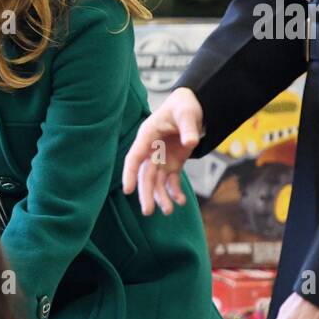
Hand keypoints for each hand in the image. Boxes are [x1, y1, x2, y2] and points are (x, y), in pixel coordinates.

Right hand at [120, 88, 203, 215]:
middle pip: (145, 175)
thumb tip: (191, 143)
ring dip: (161, 197)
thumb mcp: (187, 114)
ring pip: (156, 182)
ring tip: (168, 211)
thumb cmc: (184, 106)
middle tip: (148, 211)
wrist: (190, 107)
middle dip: (146, 193)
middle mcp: (151, 151)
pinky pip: (171, 181)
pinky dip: (175, 192)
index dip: (130, 174)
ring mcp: (161, 158)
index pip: (135, 158)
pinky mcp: (172, 163)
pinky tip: (181, 202)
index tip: (128, 190)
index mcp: (147, 137)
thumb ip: (189, 128)